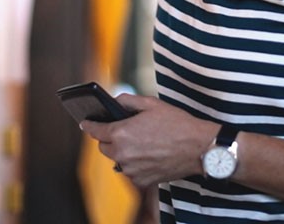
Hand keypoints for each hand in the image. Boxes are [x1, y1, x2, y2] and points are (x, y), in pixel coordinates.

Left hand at [80, 94, 218, 188]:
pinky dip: (134, 164)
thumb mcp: (150, 103)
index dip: (89, 125)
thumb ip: (128, 100)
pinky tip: (148, 154)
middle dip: (108, 138)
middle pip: (104, 147)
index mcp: (121, 133)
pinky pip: (130, 171)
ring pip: (117, 160)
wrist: (198, 148)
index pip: (95, 131)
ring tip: (141, 142)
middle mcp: (123, 154)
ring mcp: (132, 170)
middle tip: (123, 130)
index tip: (85, 123)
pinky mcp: (142, 181)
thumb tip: (115, 101)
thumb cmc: (176, 123)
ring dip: (122, 151)